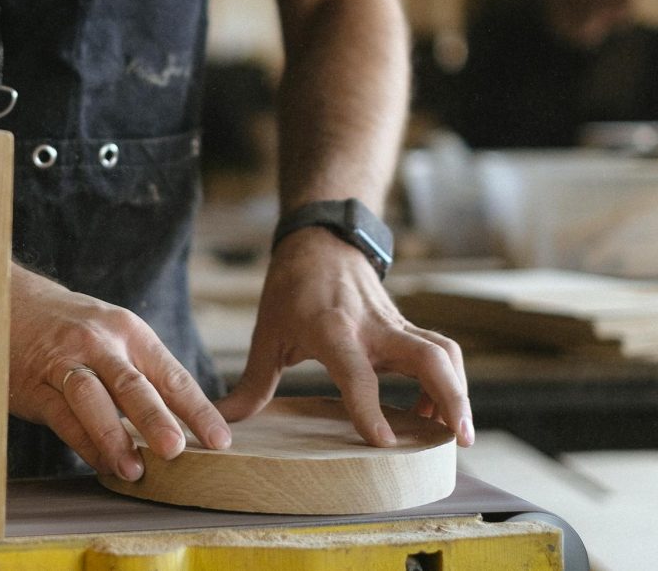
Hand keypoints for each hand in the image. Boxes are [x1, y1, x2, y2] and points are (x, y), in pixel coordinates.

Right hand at [8, 265, 231, 479]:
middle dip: (154, 417)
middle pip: (131, 383)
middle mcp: (99, 343)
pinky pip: (62, 417)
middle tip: (175, 449)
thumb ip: (145, 374)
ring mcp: (64, 363)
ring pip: (92, 399)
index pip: (170, 373)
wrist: (12, 303)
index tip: (220, 440)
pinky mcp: (36, 385)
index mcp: (130, 331)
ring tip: (134, 470)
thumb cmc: (77, 329)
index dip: (196, 409)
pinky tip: (102, 465)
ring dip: (113, 436)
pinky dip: (84, 443)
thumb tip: (187, 424)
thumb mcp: (115, 335)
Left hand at [217, 229, 473, 446]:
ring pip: (444, 352)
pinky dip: (449, 380)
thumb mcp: (267, 333)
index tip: (383, 442)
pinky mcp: (406, 326)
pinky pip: (441, 350)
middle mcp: (371, 326)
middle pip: (428, 357)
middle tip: (459, 439)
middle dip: (450, 397)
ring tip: (454, 433)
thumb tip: (224, 423)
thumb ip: (252, 384)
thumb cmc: (290, 289)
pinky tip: (433, 410)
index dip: (369, 407)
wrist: (319, 242)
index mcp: (331, 329)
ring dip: (458, 391)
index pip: (357, 372)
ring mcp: (394, 323)